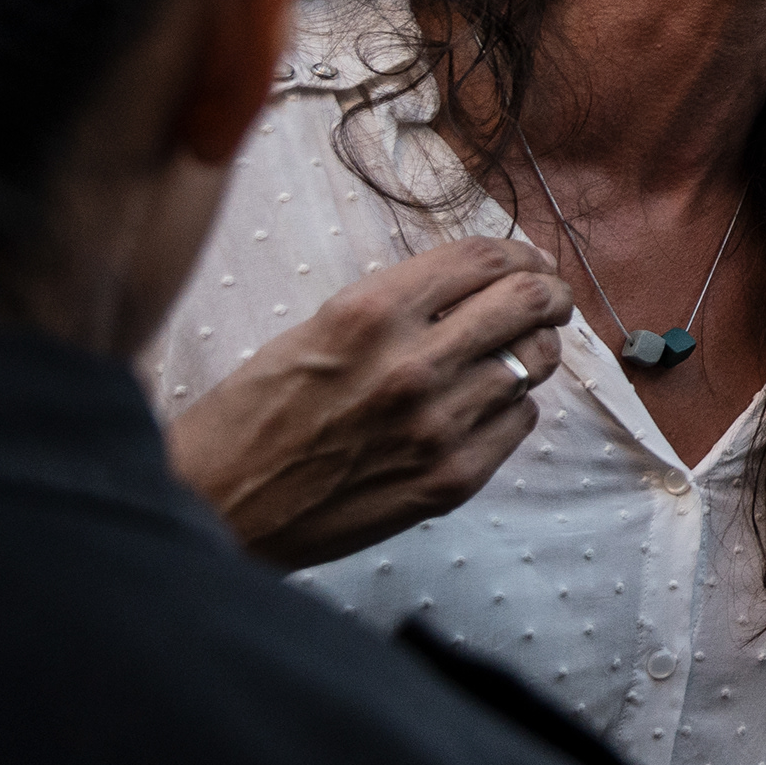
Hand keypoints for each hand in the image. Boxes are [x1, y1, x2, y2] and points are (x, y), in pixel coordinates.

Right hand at [166, 236, 570, 569]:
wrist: (216, 509)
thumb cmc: (251, 418)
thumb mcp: (313, 332)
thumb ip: (394, 307)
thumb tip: (473, 287)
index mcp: (367, 314)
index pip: (482, 260)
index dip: (520, 255)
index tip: (529, 263)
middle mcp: (410, 365)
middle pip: (526, 303)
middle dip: (549, 294)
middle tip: (549, 299)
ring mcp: (436, 426)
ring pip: (533, 364)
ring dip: (531, 352)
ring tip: (513, 354)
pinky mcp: (450, 479)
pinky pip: (519, 421)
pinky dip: (510, 407)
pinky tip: (481, 409)